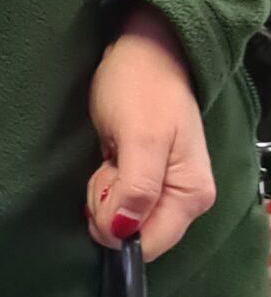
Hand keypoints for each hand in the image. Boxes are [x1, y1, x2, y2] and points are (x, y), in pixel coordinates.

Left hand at [86, 5, 215, 262]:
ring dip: (103, 192)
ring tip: (111, 155)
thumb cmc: (142, 87)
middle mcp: (184, 201)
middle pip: (133, 234)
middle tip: (110, 163)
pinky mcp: (146, 181)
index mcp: (191, 196)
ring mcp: (165, 192)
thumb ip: (136, 187)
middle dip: (108, 205)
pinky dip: (105, 184)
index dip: (115, 227)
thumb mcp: (138, 137)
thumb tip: (123, 233)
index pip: (148, 244)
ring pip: (121, 219)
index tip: (105, 187)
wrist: (144, 52)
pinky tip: (110, 158)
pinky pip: (117, 202)